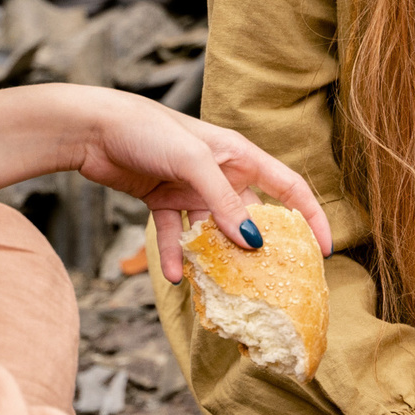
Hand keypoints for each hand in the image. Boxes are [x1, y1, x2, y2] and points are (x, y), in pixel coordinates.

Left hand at [0, 83, 331, 280]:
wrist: (92, 128)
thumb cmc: (147, 131)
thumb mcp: (193, 164)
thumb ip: (224, 203)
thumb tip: (253, 242)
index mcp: (240, 155)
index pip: (288, 187)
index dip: (310, 216)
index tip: (323, 250)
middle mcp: (221, 172)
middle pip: (252, 214)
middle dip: (261, 247)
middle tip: (272, 279)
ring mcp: (192, 189)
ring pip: (214, 231)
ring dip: (215, 258)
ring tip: (220, 286)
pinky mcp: (164, 200)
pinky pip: (178, 235)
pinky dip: (176, 256)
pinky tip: (173, 276)